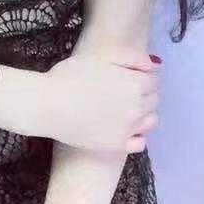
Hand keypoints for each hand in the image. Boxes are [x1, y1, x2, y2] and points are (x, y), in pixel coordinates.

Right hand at [43, 43, 159, 152]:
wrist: (48, 105)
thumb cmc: (71, 76)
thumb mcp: (102, 57)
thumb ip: (132, 58)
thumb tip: (154, 66)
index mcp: (135, 84)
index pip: (154, 80)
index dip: (142, 76)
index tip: (128, 76)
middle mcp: (138, 108)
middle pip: (154, 100)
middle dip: (144, 93)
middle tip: (123, 90)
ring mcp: (129, 129)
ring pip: (151, 121)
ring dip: (144, 113)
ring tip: (124, 109)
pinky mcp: (118, 146)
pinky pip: (140, 143)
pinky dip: (136, 135)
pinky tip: (123, 128)